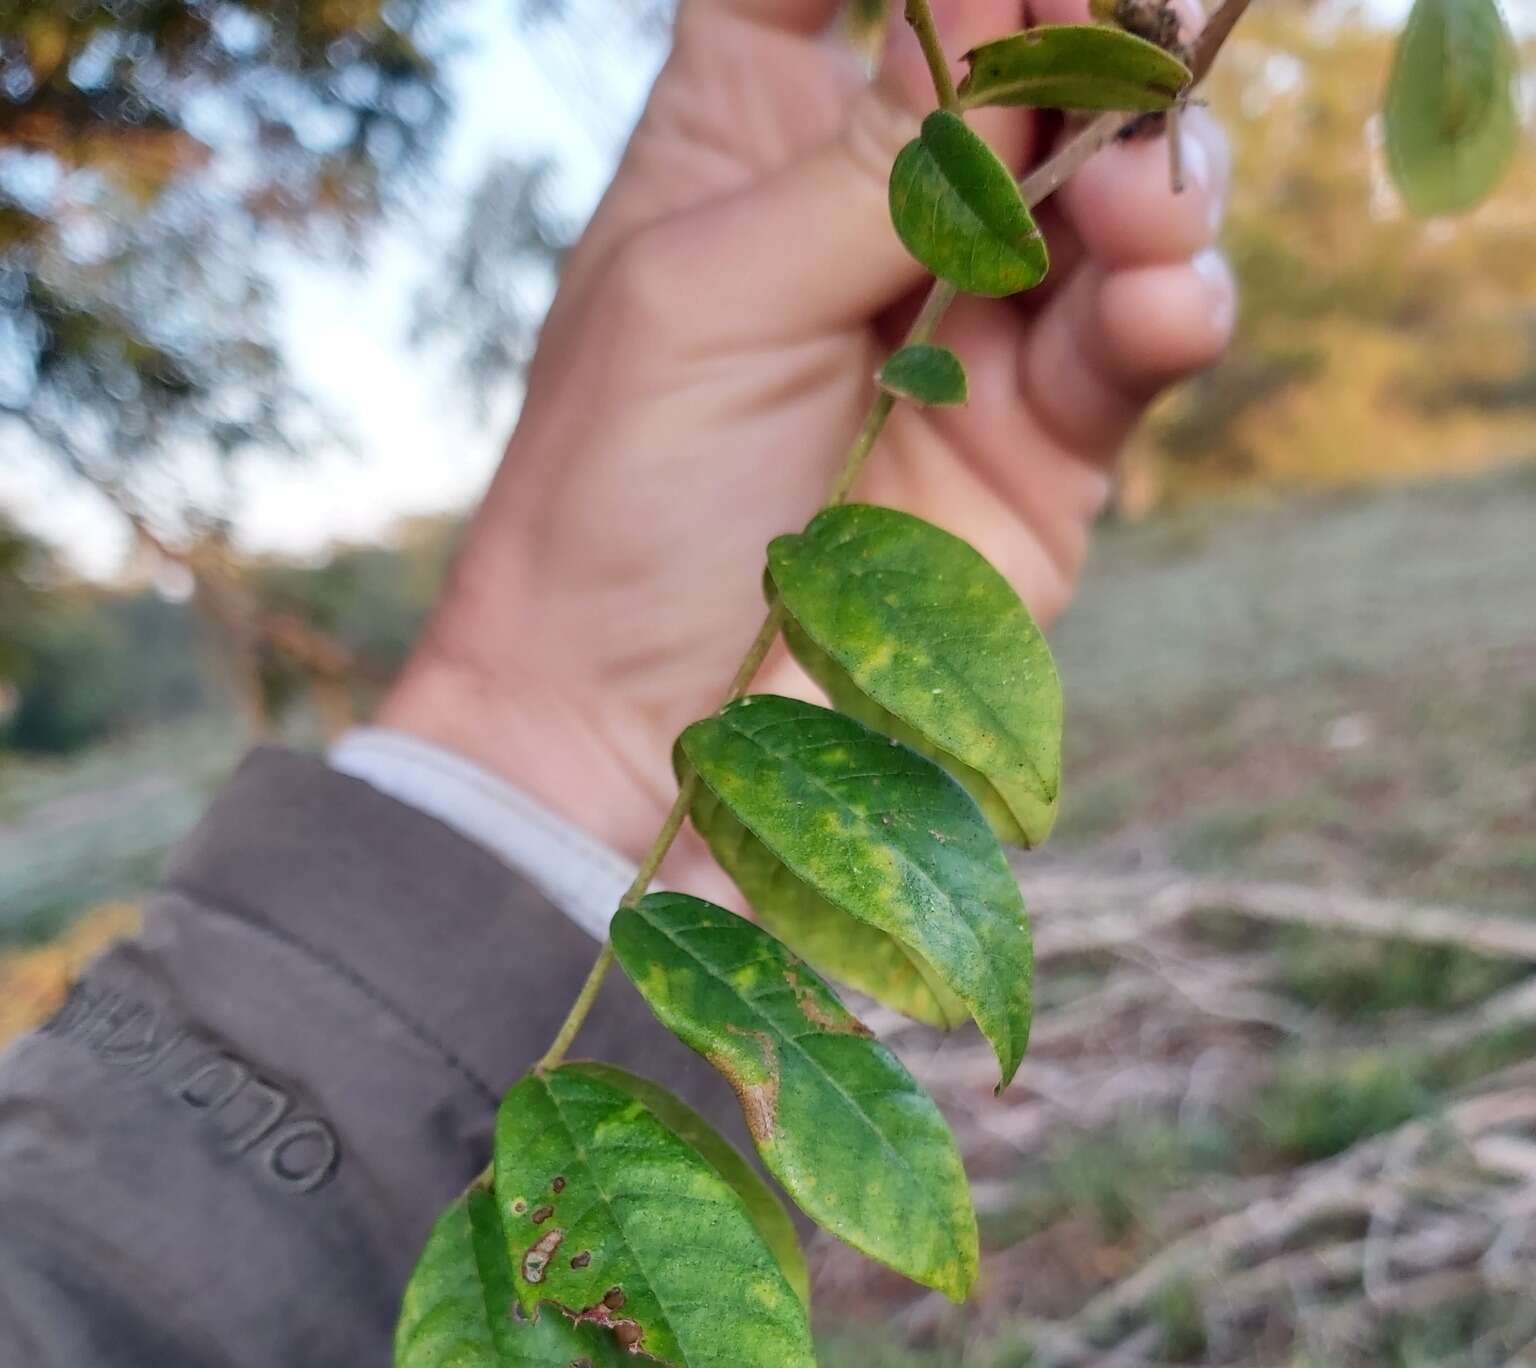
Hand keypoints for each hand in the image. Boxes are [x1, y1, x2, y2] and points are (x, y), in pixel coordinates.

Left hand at [381, 0, 1233, 867]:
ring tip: (1142, 200)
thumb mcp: (706, 294)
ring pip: (1116, 187)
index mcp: (751, 135)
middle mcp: (876, 213)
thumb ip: (870, 159)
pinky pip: (1138, 343)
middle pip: (1023, 56)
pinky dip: (1167, 310)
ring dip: (1153, 172)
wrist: (633, 737)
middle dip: (1083, 33)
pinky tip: (1157, 303)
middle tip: (1115, 35)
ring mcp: (973, 328)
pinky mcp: (1045, 451)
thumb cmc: (615, 505)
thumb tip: (1016, 13)